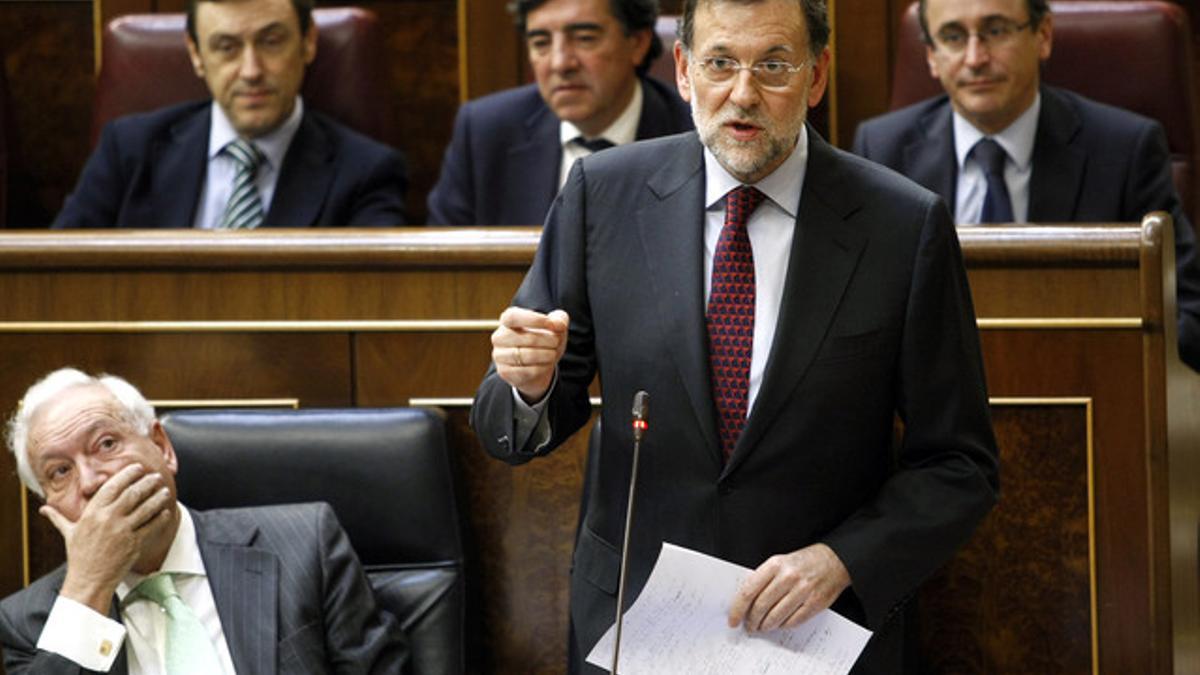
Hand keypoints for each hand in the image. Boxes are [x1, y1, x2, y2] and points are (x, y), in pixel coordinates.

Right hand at [44, 463, 174, 613]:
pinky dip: (160, 517)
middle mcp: (108, 519)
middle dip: (147, 482)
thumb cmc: (79, 556)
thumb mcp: (68, 534)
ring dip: (157, 497)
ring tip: (164, 491)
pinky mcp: (134, 543)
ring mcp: (122, 531)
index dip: (127, 474)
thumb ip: (58, 518)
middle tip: (156, 476)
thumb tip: (44, 509)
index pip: (113, 486)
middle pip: (133, 493)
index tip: (137, 468)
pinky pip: (152, 525)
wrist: (89, 580)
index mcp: (92, 513)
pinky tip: (166, 511)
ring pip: (146, 507)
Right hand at [491, 307, 569, 402]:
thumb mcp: (554, 327)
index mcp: (507, 320)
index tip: (553, 325)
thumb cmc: (544, 342)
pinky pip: (527, 371)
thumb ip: (559, 319)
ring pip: (526, 356)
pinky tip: (545, 365)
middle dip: (548, 340)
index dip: (534, 320)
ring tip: (552, 354)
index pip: (513, 317)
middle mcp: (499, 337)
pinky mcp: (504, 372)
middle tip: (556, 342)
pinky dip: (542, 369)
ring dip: (546, 355)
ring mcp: (499, 355)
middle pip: (527, 338)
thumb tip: (559, 324)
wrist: (539, 367)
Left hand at [727, 543, 850, 631]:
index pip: (749, 591)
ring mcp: (802, 590)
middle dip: (752, 621)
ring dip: (766, 626)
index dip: (737, 609)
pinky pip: (793, 621)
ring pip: (776, 616)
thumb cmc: (802, 563)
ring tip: (762, 627)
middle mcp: (788, 577)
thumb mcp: (779, 562)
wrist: (833, 560)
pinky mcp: (815, 603)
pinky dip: (783, 625)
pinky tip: (779, 624)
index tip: (733, 619)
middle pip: (761, 606)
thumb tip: (745, 603)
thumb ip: (763, 579)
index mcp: (775, 565)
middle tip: (749, 626)